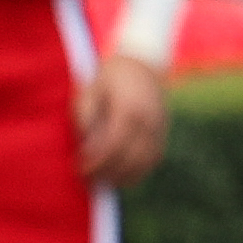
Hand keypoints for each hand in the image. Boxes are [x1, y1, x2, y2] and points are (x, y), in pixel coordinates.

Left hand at [76, 53, 169, 187]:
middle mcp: (149, 121)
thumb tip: (85, 149)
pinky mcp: (163, 133)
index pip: (113, 145)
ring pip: (143, 164)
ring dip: (121, 176)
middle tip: (87, 177)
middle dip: (106, 173)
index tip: (80, 169)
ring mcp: (159, 128)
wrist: (143, 64)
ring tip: (101, 178)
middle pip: (129, 159)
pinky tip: (118, 174)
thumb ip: (86, 119)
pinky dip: (136, 172)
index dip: (96, 162)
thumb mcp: (89, 93)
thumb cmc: (108, 80)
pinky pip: (152, 161)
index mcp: (129, 109)